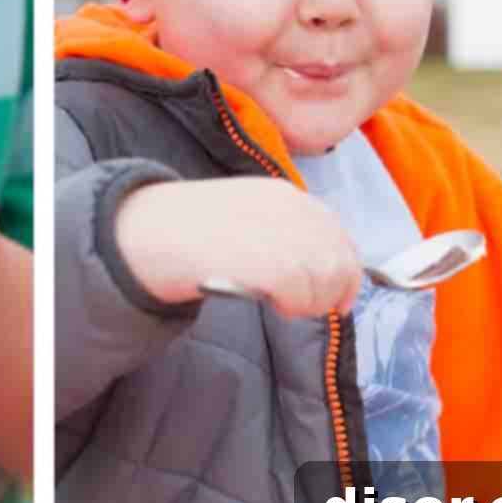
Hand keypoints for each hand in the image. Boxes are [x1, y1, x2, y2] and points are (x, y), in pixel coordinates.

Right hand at [115, 177, 361, 319]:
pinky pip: (302, 293)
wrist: (155, 231)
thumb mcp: (248, 214)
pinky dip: (294, 306)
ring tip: (286, 305)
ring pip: (326, 279)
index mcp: (285, 195)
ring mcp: (281, 233)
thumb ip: (285, 230)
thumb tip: (324, 266)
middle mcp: (289, 209)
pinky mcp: (269, 260)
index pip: (336, 233)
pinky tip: (275, 304)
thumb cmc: (195, 229)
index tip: (341, 297)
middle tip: (306, 307)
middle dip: (332, 291)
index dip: (346, 268)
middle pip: (339, 259)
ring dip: (312, 302)